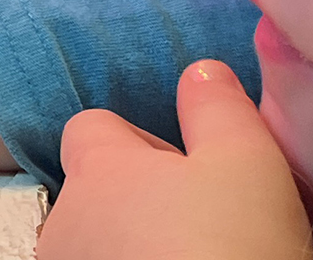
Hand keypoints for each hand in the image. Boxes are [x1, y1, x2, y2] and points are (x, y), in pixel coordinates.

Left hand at [39, 60, 312, 259]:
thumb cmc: (230, 248)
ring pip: (94, 245)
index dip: (140, 144)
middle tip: (202, 229)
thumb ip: (219, 108)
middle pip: (94, 192)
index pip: (93, 128)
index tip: (188, 172)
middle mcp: (64, 220)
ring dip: (132, 249)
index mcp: (98, 168)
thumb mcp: (248, 164)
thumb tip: (199, 71)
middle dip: (136, 205)